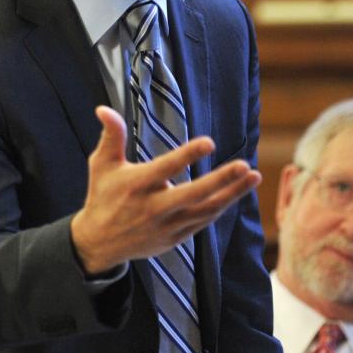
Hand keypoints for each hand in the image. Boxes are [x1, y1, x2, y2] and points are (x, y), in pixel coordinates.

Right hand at [70, 106, 261, 273]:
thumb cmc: (103, 195)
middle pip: (193, 194)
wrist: (99, 244)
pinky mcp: (175, 238)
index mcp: (136, 186)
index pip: (165, 169)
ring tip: (254, 176)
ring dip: (232, 194)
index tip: (210, 142)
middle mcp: (153, 208)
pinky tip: (238, 191)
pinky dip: (221, 206)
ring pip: (206, 211)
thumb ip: (111, 136)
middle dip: (221, 181)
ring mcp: (166, 226)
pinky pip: (204, 222)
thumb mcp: (102, 165)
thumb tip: (104, 108)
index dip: (187, 156)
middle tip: (245, 165)